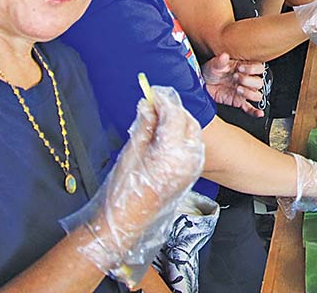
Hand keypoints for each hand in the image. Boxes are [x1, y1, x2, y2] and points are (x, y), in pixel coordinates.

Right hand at [62, 86, 204, 285]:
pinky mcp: (192, 173)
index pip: (175, 114)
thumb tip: (149, 105)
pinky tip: (166, 135)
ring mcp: (193, 167)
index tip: (153, 94)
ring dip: (179, 121)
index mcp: (172, 151)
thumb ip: (144, 125)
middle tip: (154, 104)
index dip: (164, 101)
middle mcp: (188, 158)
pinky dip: (182, 135)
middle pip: (188, 121)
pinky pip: (192, 145)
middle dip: (173, 110)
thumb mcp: (130, 152)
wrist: (128, 221)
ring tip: (157, 118)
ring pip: (192, 132)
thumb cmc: (124, 191)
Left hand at [202, 53, 265, 116]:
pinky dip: (255, 111)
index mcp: (245, 68)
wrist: (201, 83)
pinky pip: (250, 108)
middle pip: (259, 83)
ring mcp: (244, 92)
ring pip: (256, 95)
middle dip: (248, 80)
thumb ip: (220, 61)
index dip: (252, 69)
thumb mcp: (214, 64)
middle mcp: (247, 80)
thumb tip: (224, 56)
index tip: (240, 68)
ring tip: (237, 89)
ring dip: (249, 93)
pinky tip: (258, 113)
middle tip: (236, 78)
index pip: (259, 68)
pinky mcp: (238, 102)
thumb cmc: (210, 71)